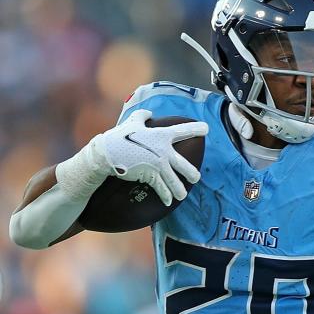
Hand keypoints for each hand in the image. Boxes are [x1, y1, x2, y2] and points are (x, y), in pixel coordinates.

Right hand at [90, 109, 208, 204]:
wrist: (107, 153)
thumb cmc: (119, 136)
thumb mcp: (132, 122)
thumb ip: (142, 116)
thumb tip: (148, 112)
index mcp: (162, 135)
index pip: (182, 131)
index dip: (196, 129)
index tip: (206, 129)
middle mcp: (164, 151)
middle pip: (185, 165)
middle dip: (192, 174)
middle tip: (195, 178)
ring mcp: (158, 164)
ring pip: (175, 181)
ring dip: (179, 190)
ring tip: (182, 195)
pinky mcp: (151, 175)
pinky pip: (162, 188)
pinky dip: (165, 195)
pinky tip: (169, 201)